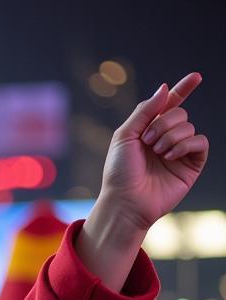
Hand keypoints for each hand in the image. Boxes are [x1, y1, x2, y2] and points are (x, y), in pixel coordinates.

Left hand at [97, 74, 208, 235]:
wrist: (125, 201)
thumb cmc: (119, 172)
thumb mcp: (124, 136)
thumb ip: (144, 111)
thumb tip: (165, 88)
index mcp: (148, 131)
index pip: (170, 105)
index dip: (183, 89)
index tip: (196, 77)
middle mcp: (165, 139)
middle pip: (179, 113)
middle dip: (163, 123)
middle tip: (148, 142)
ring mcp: (179, 152)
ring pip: (188, 127)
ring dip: (171, 136)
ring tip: (157, 153)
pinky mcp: (191, 165)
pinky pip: (200, 142)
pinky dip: (186, 144)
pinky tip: (171, 156)